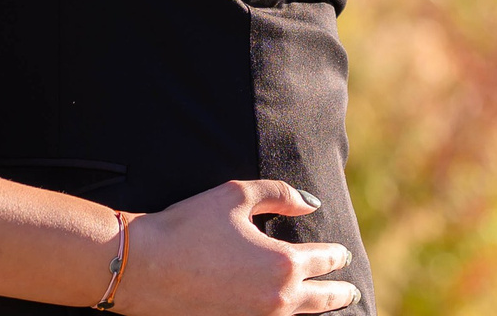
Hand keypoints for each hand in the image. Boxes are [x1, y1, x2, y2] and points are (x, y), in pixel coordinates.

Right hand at [117, 182, 358, 315]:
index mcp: (283, 264)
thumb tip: (311, 203)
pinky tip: (287, 312)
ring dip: (316, 310)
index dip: (337, 256)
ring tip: (326, 305)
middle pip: (322, 300)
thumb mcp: (235, 195)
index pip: (324, 260)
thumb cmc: (189, 225)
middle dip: (340, 293)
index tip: (343, 254)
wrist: (144, 267)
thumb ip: (280, 193)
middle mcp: (276, 298)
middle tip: (352, 290)